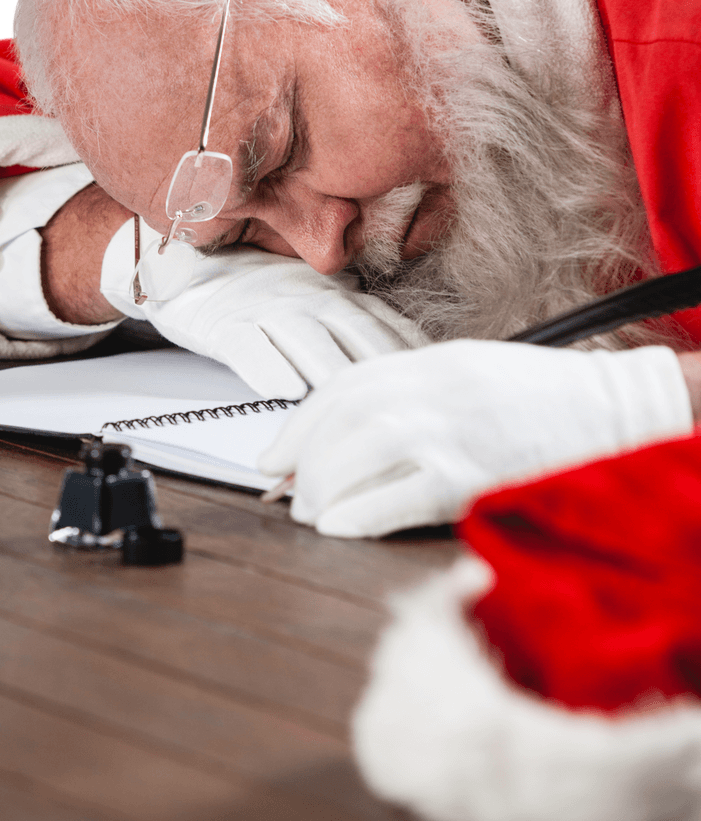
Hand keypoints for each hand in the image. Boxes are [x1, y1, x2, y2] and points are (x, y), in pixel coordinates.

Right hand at [101, 219, 428, 398]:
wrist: (190, 267)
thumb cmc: (259, 291)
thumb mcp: (314, 297)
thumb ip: (355, 321)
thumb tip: (406, 352)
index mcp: (331, 293)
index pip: (380, 321)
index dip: (407, 349)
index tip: (434, 376)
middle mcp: (304, 297)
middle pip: (351, 331)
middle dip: (381, 364)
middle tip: (406, 398)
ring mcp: (264, 309)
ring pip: (304, 340)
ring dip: (330, 370)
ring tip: (352, 401)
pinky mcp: (224, 323)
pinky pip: (247, 345)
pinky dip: (266, 366)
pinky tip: (283, 389)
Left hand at [258, 340, 692, 535]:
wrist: (615, 412)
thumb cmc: (546, 399)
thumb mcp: (471, 374)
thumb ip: (413, 395)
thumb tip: (354, 432)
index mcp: (432, 362)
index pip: (344, 387)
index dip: (298, 424)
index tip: (274, 456)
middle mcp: (433, 390)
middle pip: (342, 421)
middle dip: (304, 463)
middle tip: (290, 495)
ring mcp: (451, 432)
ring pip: (357, 456)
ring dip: (322, 491)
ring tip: (312, 515)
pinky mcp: (470, 478)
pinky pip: (394, 499)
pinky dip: (358, 515)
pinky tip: (340, 527)